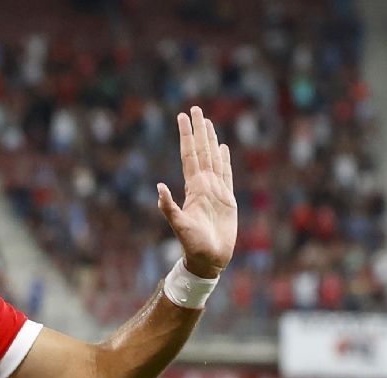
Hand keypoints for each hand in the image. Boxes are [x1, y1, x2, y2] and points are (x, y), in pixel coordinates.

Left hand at [157, 106, 237, 278]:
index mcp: (192, 187)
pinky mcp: (227, 199)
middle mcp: (203, 185)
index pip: (189, 155)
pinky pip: (226, 174)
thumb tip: (159, 186)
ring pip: (214, 158)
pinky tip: (222, 148)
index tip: (182, 116)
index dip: (186, 135)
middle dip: (198, 130)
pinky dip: (225, 160)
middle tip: (195, 108)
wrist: (208, 258)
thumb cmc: (192, 244)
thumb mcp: (178, 224)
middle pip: (201, 151)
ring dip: (210, 140)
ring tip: (207, 122)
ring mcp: (215, 190)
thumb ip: (168, 207)